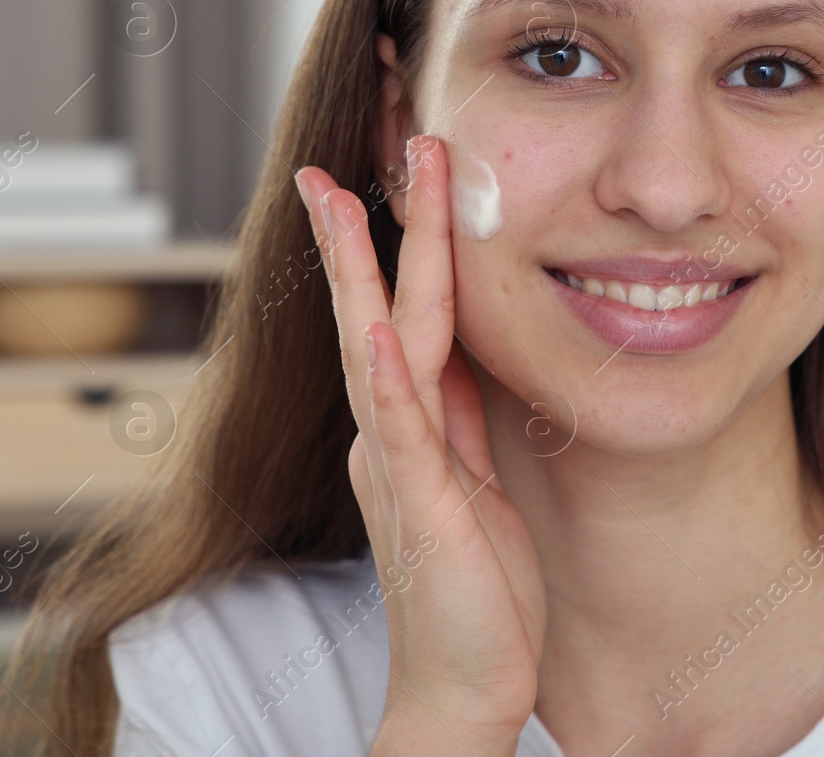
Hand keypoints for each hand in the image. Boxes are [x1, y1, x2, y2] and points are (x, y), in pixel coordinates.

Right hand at [295, 135, 544, 751]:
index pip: (405, 308)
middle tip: (376, 140)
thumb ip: (457, 416)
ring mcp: (399, 466)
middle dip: (378, 224)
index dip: (404, 239)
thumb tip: (456, 353)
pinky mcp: (422, 506)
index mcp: (410, 423)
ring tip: (349, 196)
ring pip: (378, 346)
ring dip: (365, 269)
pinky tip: (376, 325)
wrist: (466, 683)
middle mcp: (390, 432)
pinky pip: (403, 431)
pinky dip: (386, 375)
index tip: (403, 167)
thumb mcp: (474, 478)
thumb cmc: (475, 588)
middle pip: (381, 306)